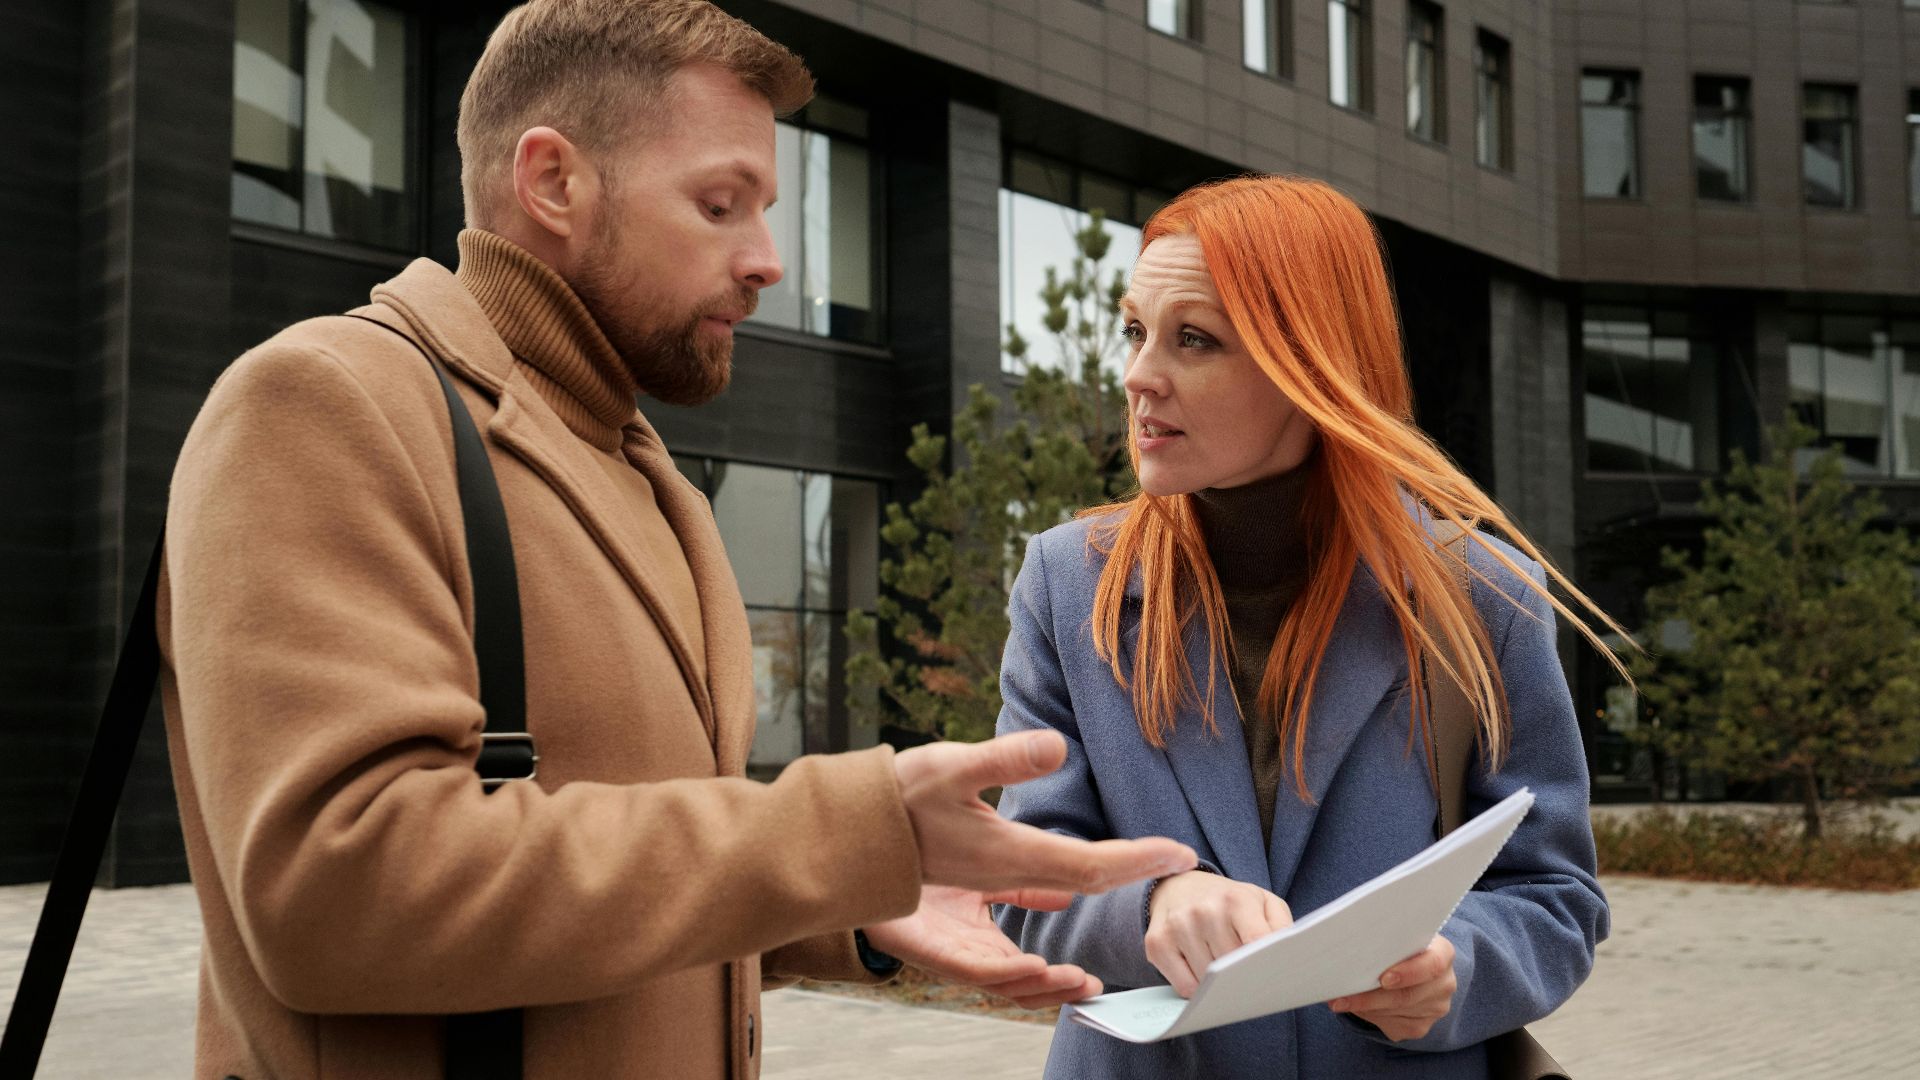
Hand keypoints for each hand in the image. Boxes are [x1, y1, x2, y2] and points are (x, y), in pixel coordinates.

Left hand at [862, 884, 1102, 1008]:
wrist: (865, 859)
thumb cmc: (916, 877)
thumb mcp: (980, 879)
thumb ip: (1021, 889)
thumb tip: (1066, 894)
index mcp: (979, 943)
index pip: (1025, 970)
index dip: (1060, 979)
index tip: (1095, 981)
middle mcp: (966, 955)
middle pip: (1017, 987)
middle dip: (1056, 992)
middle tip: (1091, 989)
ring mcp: (947, 955)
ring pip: (999, 984)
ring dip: (1041, 986)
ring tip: (1074, 981)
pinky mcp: (929, 949)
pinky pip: (972, 967)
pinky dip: (1008, 971)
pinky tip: (1036, 966)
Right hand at [893, 731, 1195, 894]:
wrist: (845, 839)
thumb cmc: (894, 801)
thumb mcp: (948, 767)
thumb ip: (1002, 758)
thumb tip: (1057, 746)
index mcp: (1008, 855)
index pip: (1090, 865)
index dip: (1139, 859)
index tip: (1182, 851)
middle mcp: (1004, 874)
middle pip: (1085, 883)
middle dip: (1134, 873)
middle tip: (1182, 858)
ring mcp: (987, 880)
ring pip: (1061, 892)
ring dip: (1101, 887)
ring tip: (1137, 870)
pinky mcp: (972, 875)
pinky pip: (1026, 892)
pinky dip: (1056, 886)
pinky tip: (1063, 882)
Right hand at [1145, 871, 1290, 997]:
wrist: (1180, 887)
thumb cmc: (1229, 902)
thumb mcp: (1263, 903)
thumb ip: (1283, 927)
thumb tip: (1293, 956)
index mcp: (1236, 899)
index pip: (1258, 944)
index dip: (1267, 966)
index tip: (1273, 977)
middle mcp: (1203, 911)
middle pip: (1232, 969)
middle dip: (1242, 977)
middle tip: (1245, 972)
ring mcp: (1177, 927)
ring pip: (1207, 983)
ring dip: (1217, 984)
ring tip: (1218, 963)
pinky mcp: (1156, 943)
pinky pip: (1184, 987)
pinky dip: (1196, 988)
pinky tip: (1198, 968)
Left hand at [1327, 935, 1457, 1040]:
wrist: (1417, 967)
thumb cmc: (1401, 947)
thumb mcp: (1398, 937)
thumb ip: (1385, 941)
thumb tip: (1350, 951)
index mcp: (1443, 953)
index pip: (1433, 964)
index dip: (1409, 972)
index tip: (1383, 978)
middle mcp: (1444, 983)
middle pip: (1406, 996)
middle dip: (1370, 998)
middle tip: (1341, 997)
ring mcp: (1435, 1008)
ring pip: (1395, 1013)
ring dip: (1364, 1008)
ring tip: (1340, 1001)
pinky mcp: (1421, 1027)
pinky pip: (1392, 1026)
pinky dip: (1370, 1016)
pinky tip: (1357, 1007)